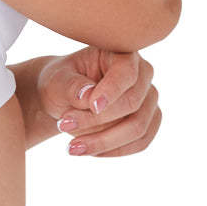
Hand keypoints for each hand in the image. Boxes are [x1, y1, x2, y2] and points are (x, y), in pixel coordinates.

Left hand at [37, 47, 161, 157]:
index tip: (92, 106)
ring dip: (104, 142)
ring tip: (72, 148)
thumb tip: (87, 96)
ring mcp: (149, 99)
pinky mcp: (149, 121)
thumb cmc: (61, 82)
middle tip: (63, 126)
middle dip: (96, 120)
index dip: (112, 91)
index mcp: (122, 53)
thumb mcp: (57, 80)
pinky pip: (141, 142)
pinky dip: (114, 151)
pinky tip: (89, 151)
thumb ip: (71, 86)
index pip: (126, 72)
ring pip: (138, 128)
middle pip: (132, 103)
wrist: (65, 98)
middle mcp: (143, 74)